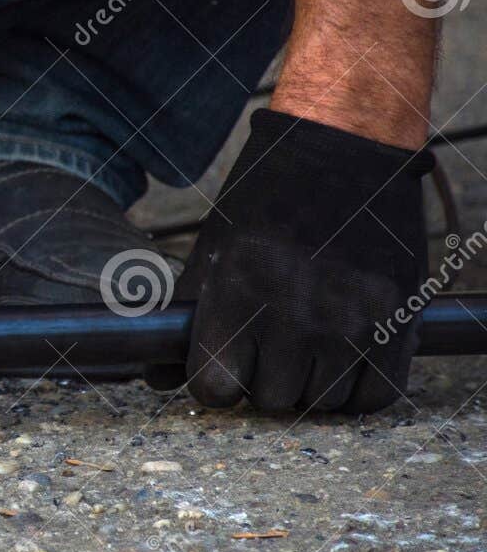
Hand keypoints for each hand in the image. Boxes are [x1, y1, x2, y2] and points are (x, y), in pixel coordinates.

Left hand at [175, 108, 432, 412]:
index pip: (216, 387)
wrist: (343, 149)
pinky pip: (376, 396)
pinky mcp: (397, 322)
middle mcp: (296, 316)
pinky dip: (359, 388)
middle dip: (264, 380)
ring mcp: (353, 324)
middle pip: (271, 399)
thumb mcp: (213, 249)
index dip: (215, 381)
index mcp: (239, 295)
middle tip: (271, 346)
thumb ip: (187, 317)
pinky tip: (346, 359)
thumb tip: (153, 379)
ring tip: (309, 342)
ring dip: (312, 383)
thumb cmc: (267, 198)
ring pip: (323, 402)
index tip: (224, 363)